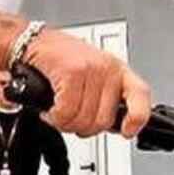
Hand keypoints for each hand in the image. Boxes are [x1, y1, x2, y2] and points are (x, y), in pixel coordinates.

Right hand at [25, 27, 151, 137]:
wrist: (33, 42)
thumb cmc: (60, 60)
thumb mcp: (92, 77)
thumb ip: (105, 99)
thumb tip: (113, 127)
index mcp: (118, 70)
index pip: (140, 95)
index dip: (137, 118)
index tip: (127, 132)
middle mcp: (108, 68)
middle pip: (103, 120)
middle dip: (82, 128)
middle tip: (69, 120)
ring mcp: (91, 69)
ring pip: (83, 119)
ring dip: (64, 123)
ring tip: (57, 112)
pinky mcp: (72, 72)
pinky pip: (66, 112)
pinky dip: (54, 117)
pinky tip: (50, 110)